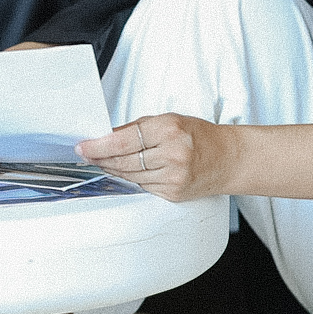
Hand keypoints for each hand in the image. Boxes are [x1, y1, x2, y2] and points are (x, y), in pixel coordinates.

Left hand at [78, 113, 234, 202]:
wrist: (229, 159)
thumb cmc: (200, 136)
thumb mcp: (168, 120)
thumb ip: (136, 128)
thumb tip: (106, 136)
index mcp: (168, 130)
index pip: (122, 141)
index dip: (98, 146)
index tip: (83, 146)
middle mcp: (172, 155)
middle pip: (123, 161)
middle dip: (100, 159)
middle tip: (86, 155)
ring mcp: (174, 177)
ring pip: (130, 176)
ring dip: (112, 170)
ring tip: (102, 162)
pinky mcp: (174, 193)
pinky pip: (143, 186)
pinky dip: (131, 179)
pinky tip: (126, 172)